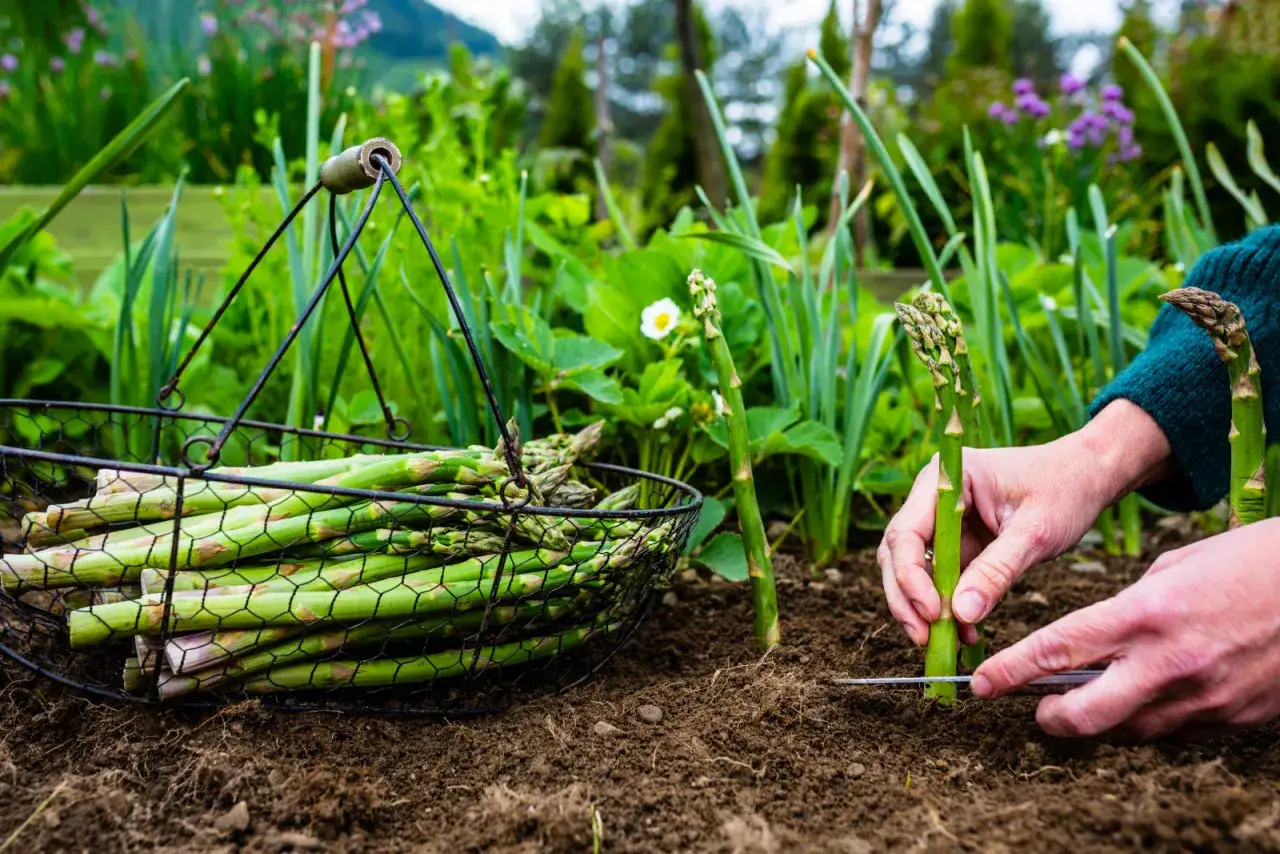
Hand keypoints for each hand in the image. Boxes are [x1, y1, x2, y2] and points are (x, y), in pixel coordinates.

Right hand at [879, 400, 1169, 645]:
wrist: (1087, 477)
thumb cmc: (1065, 490)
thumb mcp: (1035, 533)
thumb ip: (997, 571)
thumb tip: (961, 615)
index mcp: (946, 478)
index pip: (907, 531)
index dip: (910, 576)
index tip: (933, 613)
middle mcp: (932, 496)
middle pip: (898, 552)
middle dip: (907, 598)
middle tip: (926, 638)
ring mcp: (940, 521)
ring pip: (910, 569)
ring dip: (921, 607)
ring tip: (943, 642)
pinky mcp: (955, 542)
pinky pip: (937, 579)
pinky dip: (945, 608)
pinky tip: (965, 633)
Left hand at [973, 519, 1279, 737]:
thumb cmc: (1248, 563)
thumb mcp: (1173, 568)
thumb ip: (1127, 607)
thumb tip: (1093, 639)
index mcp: (1146, 613)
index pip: (1056, 650)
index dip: (1010, 671)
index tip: (981, 683)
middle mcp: (1170, 663)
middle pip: (1084, 715)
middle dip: (1049, 718)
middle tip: (1035, 709)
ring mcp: (1205, 697)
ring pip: (1130, 730)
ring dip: (1104, 718)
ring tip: (1096, 695)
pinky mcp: (1235, 718)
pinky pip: (1177, 729)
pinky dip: (1154, 716)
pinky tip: (1154, 691)